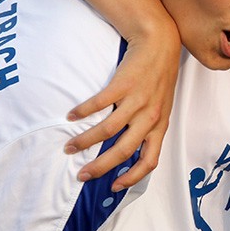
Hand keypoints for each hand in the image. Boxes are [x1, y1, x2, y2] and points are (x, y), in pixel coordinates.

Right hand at [69, 20, 180, 189]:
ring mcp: (136, 100)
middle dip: (101, 167)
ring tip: (68, 147)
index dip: (133, 177)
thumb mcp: (160, 106)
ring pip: (107, 130)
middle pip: (123, 150)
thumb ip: (148, 127)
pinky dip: (82, 112)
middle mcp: (149, 116)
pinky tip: (70, 116)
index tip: (114, 187)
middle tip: (82, 174)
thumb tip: (130, 151)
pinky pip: (99, 104)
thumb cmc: (159, 77)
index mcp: (159, 125)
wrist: (160, 43)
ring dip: (84, 141)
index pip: (150, 160)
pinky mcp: (122, 84)